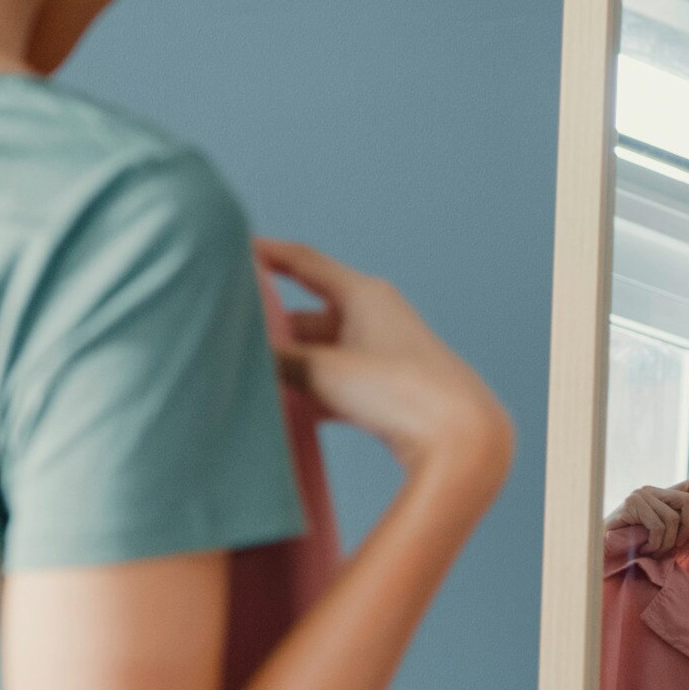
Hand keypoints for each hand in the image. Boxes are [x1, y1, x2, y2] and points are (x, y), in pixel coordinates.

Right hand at [257, 239, 511, 483]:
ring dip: (289, 366)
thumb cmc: (399, 393)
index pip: (304, 262)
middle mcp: (375, 315)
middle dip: (271, 329)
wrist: (460, 439)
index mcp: (363, 294)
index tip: (233, 250)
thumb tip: (248, 357)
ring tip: (250, 380)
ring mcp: (381, 352)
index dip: (266, 255)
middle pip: (308, 314)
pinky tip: (287, 413)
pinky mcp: (387, 387)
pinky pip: (336, 381)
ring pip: (320, 352)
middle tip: (228, 339)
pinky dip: (311, 392)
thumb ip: (280, 361)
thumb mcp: (325, 372)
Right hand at [609, 479, 688, 553]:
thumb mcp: (665, 534)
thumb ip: (684, 525)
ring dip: (667, 542)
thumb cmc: (634, 546)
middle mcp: (653, 490)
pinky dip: (655, 543)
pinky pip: (658, 526)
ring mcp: (642, 495)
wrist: (603, 549)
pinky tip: (645, 548)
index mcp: (663, 494)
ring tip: (655, 550)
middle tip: (675, 545)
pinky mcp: (632, 504)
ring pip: (673, 518)